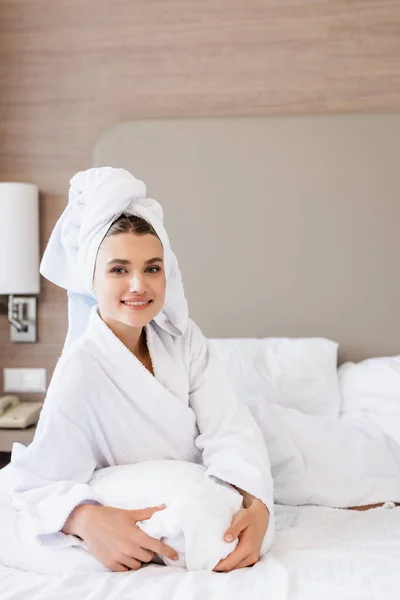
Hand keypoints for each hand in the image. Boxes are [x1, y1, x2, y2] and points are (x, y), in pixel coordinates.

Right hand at [62, 503, 177, 571]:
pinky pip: (125, 570)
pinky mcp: (110, 564)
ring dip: (138, 558)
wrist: (88, 522)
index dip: (168, 551)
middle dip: (148, 551)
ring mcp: (119, 557)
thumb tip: (162, 507)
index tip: (176, 556)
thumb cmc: (110, 515)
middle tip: (143, 544)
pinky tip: (124, 555)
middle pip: (148, 557)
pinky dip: (127, 564)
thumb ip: (147, 513)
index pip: (156, 546)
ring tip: (132, 549)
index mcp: (135, 535)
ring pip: (137, 564)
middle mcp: (129, 548)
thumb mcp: (129, 513)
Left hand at [213, 499, 268, 571]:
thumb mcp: (242, 519)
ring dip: (225, 566)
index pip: (230, 562)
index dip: (218, 565)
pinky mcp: (251, 558)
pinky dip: (230, 564)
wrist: (261, 517)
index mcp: (248, 547)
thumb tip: (226, 539)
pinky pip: (239, 565)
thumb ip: (234, 529)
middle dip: (220, 568)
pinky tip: (222, 559)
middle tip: (207, 564)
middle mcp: (251, 556)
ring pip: (235, 568)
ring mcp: (252, 558)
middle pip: (232, 568)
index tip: (207, 564)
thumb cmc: (249, 517)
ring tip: (212, 562)